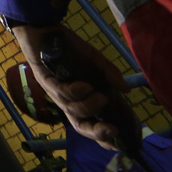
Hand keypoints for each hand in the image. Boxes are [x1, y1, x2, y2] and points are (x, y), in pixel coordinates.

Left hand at [11, 24, 133, 150]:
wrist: (44, 28)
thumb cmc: (68, 47)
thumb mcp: (94, 59)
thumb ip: (109, 73)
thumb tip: (126, 89)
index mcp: (78, 98)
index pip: (89, 124)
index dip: (102, 136)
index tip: (117, 142)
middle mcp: (66, 100)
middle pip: (79, 125)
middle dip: (96, 132)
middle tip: (113, 128)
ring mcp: (54, 91)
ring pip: (71, 109)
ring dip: (88, 106)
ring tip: (102, 98)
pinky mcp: (44, 80)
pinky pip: (60, 91)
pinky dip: (74, 91)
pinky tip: (85, 86)